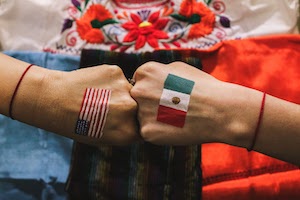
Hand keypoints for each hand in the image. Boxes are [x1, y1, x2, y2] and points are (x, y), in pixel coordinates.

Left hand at [24, 65, 139, 145]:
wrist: (54, 100)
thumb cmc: (77, 123)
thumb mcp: (104, 138)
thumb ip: (125, 131)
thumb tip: (140, 121)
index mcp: (129, 131)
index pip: (143, 127)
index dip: (134, 123)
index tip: (123, 121)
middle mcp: (130, 109)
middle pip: (140, 107)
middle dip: (129, 107)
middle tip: (110, 107)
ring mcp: (124, 88)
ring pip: (130, 90)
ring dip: (120, 93)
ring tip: (99, 96)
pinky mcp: (116, 72)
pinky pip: (120, 78)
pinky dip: (111, 82)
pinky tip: (95, 86)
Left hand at [131, 62, 260, 145]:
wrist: (219, 110)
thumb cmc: (203, 87)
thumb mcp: (179, 68)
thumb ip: (159, 72)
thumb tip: (147, 78)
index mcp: (145, 72)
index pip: (138, 82)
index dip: (153, 90)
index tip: (168, 95)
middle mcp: (139, 90)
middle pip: (136, 100)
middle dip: (150, 104)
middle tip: (171, 108)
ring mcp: (141, 112)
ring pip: (141, 117)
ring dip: (153, 119)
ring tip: (175, 118)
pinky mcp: (147, 132)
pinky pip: (147, 132)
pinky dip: (158, 132)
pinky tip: (175, 129)